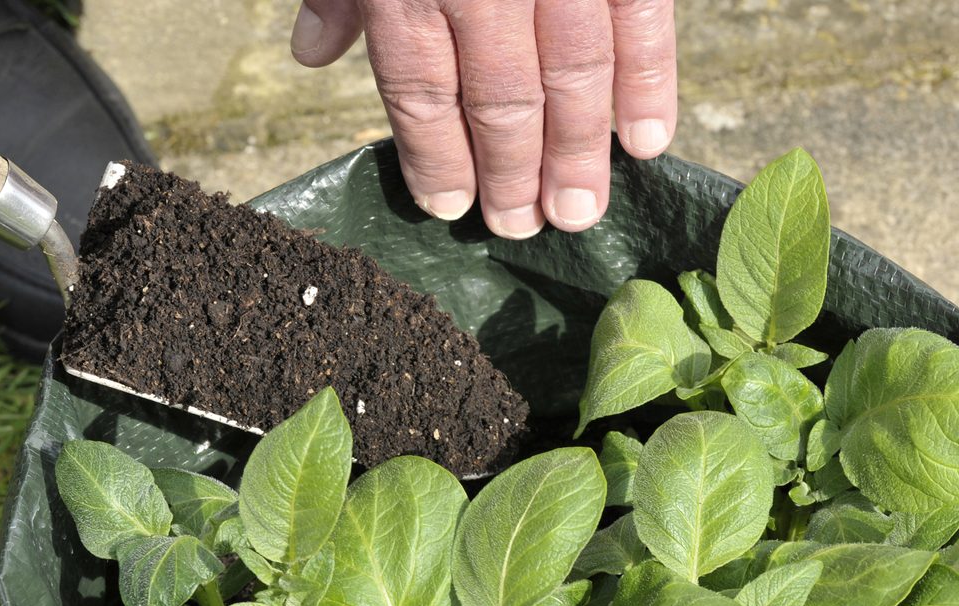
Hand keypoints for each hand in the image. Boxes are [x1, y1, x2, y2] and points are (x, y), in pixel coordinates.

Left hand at [291, 0, 676, 238]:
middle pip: (502, 99)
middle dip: (513, 174)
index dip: (437, 158)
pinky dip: (649, 82)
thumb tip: (313, 55)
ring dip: (580, 154)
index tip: (452, 207)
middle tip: (523, 227)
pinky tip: (648, 142)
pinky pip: (641, 20)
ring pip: (575, 75)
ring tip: (580, 213)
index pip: (422, 89)